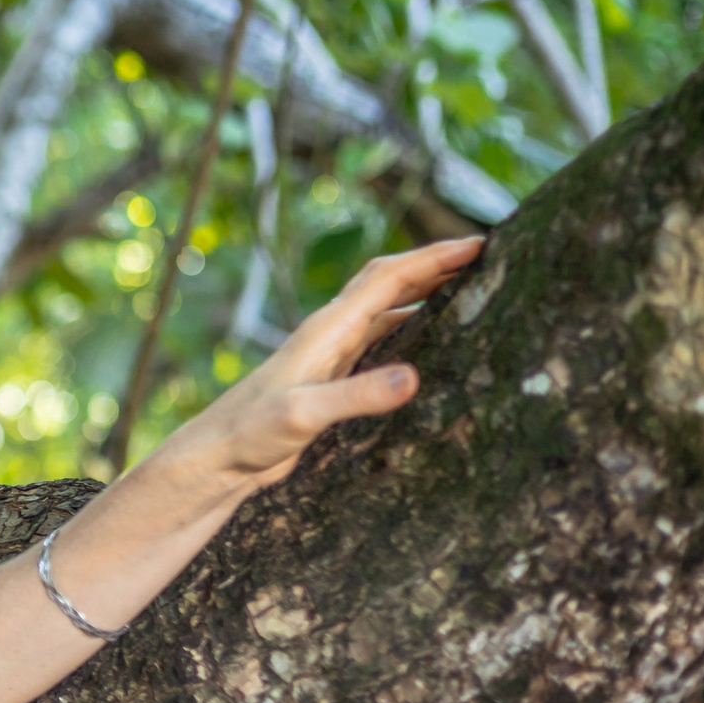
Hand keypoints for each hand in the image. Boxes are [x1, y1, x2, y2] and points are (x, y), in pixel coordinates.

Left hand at [163, 236, 484, 493]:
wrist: (217, 458)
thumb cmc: (250, 433)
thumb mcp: (304, 414)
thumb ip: (355, 396)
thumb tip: (412, 378)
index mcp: (327, 329)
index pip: (388, 278)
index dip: (433, 259)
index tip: (478, 244)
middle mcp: (330, 333)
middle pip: (390, 285)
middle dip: (436, 267)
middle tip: (486, 257)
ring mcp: (331, 355)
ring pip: (386, 311)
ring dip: (425, 296)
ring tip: (471, 290)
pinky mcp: (332, 379)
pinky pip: (380, 341)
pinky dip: (410, 331)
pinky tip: (432, 344)